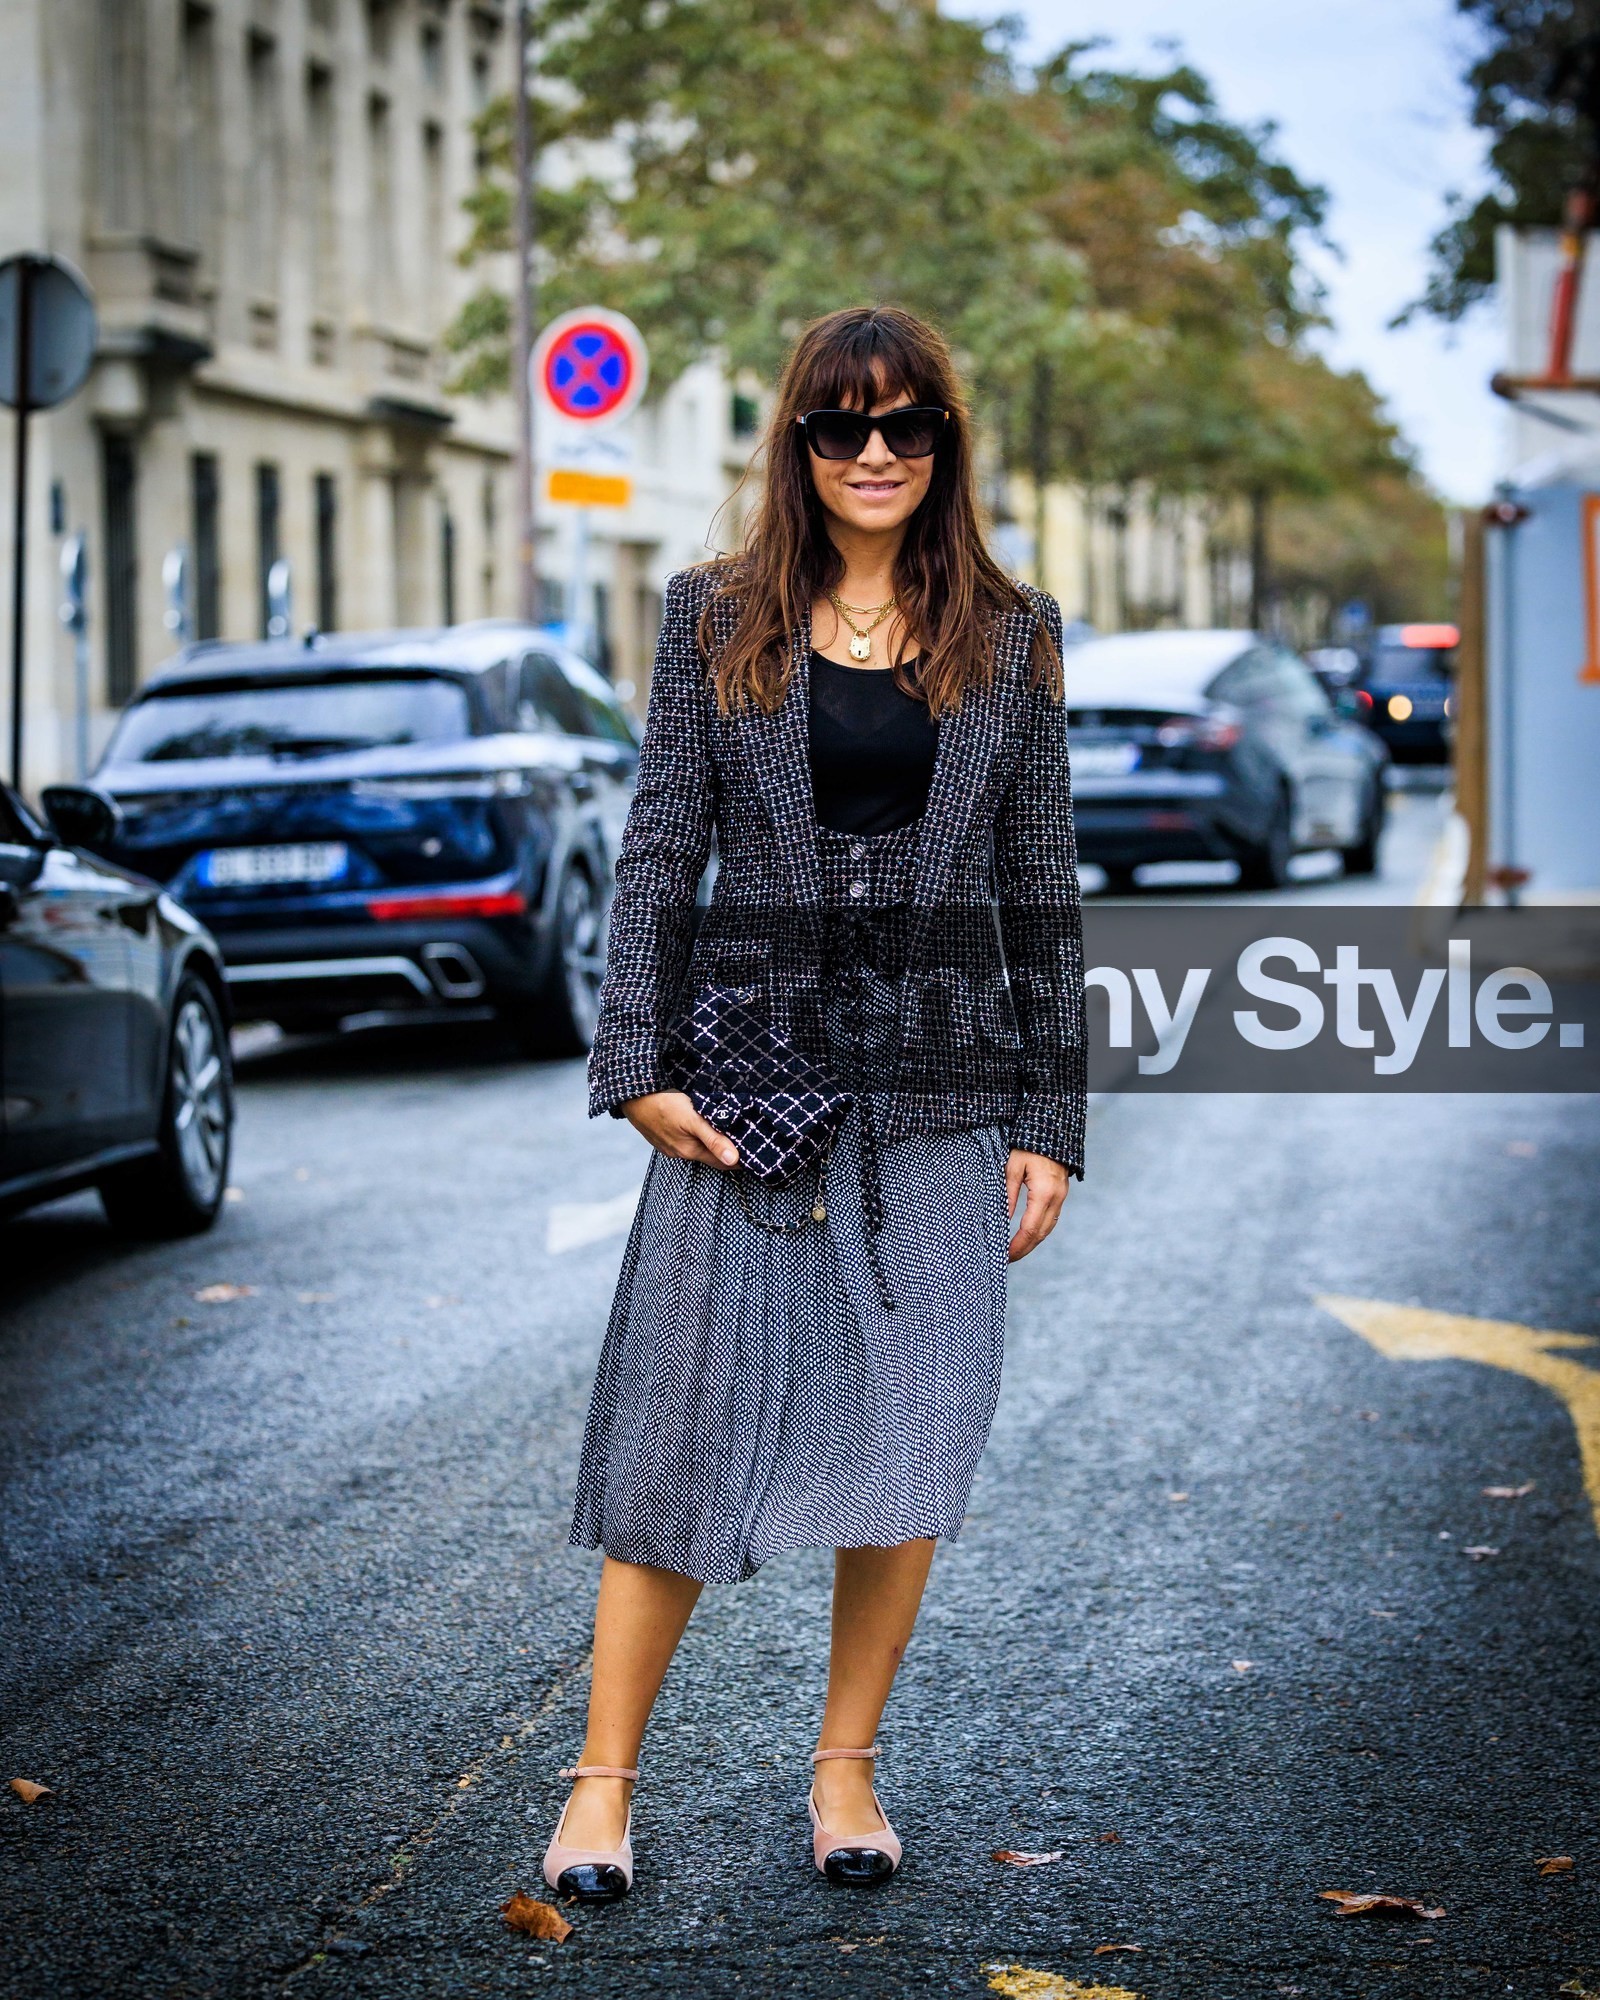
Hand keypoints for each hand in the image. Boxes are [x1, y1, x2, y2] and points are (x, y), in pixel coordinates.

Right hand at [621, 1091, 739, 1168]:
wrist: (631, 1095)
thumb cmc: (662, 1104)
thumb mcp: (692, 1119)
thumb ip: (714, 1139)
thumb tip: (734, 1159)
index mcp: (690, 1151)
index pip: (725, 1162)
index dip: (742, 1159)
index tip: (757, 1152)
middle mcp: (681, 1152)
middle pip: (713, 1156)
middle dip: (731, 1152)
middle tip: (750, 1141)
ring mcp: (671, 1146)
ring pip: (700, 1148)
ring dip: (715, 1143)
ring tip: (732, 1133)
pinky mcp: (664, 1136)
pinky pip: (688, 1141)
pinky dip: (700, 1137)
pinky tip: (705, 1127)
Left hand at [1004, 1149, 1068, 1261]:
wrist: (1052, 1129)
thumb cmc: (1027, 1146)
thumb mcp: (1012, 1167)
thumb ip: (1008, 1194)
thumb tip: (1003, 1220)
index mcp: (1044, 1192)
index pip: (1030, 1228)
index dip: (1018, 1245)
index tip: (1005, 1256)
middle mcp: (1057, 1197)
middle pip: (1041, 1233)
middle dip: (1025, 1249)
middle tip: (1008, 1259)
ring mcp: (1062, 1196)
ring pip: (1049, 1227)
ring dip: (1033, 1242)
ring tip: (1016, 1251)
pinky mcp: (1062, 1193)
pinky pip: (1052, 1218)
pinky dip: (1040, 1230)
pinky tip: (1028, 1235)